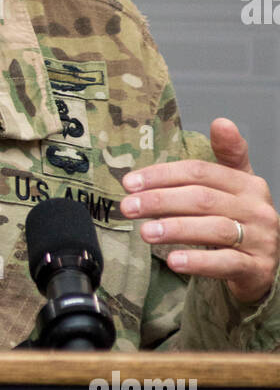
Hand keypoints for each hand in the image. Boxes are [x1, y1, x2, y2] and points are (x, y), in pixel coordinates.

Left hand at [121, 117, 279, 305]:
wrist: (262, 265)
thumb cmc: (240, 220)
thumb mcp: (235, 186)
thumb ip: (225, 155)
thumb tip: (221, 121)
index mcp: (248, 183)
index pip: (200, 172)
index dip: (163, 175)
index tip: (129, 183)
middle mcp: (258, 208)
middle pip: (203, 198)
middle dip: (161, 201)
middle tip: (128, 207)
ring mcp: (260, 239)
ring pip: (215, 229)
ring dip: (175, 229)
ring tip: (144, 232)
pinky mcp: (258, 268)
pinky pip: (226, 263)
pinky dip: (199, 261)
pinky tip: (174, 261)